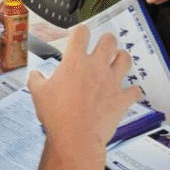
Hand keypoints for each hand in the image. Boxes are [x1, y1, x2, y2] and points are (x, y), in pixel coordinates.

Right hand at [29, 25, 141, 148]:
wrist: (76, 137)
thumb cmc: (57, 116)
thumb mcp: (38, 94)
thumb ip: (36, 80)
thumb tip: (34, 75)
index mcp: (75, 61)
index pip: (82, 32)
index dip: (80, 31)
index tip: (79, 36)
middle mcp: (96, 67)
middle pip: (109, 40)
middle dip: (106, 41)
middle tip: (102, 47)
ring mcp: (112, 82)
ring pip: (125, 59)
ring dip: (121, 59)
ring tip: (117, 62)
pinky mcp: (121, 98)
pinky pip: (134, 90)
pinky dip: (132, 91)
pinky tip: (128, 92)